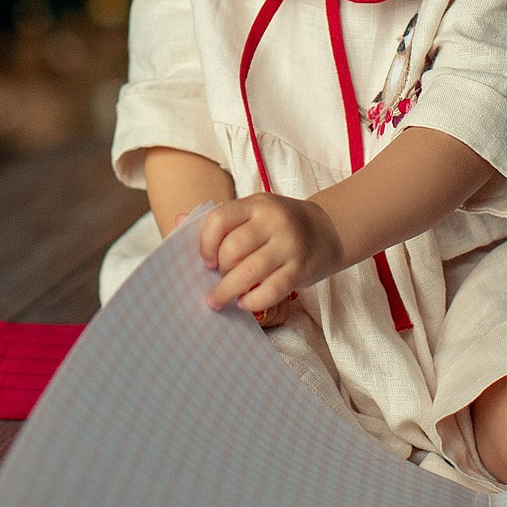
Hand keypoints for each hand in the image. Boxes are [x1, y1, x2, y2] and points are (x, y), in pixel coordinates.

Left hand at [197, 192, 343, 317]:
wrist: (328, 229)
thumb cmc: (279, 224)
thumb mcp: (253, 212)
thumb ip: (220, 220)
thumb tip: (178, 222)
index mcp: (256, 203)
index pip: (219, 219)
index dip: (205, 243)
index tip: (205, 260)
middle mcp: (273, 221)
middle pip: (232, 249)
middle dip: (218, 271)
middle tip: (213, 282)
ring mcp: (289, 245)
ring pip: (249, 272)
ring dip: (227, 291)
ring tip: (217, 301)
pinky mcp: (300, 269)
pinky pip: (270, 290)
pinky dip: (252, 301)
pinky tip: (244, 303)